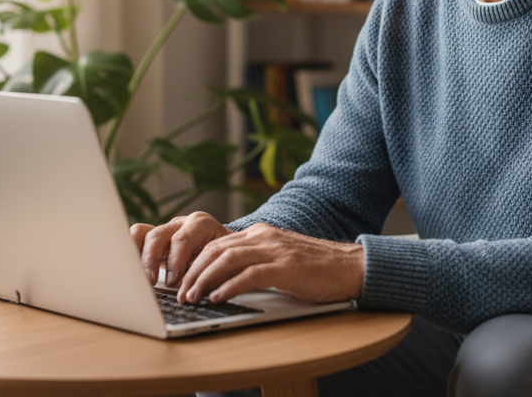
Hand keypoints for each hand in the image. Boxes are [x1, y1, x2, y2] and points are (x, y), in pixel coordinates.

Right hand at [130, 211, 231, 287]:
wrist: (227, 248)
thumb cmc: (225, 257)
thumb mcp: (224, 262)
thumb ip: (212, 273)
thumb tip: (197, 293)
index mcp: (201, 224)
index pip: (182, 239)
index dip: (175, 261)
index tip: (173, 281)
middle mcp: (181, 223)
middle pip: (158, 235)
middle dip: (152, 260)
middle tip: (152, 282)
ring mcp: (166, 228)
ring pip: (142, 233)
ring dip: (137, 256)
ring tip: (138, 276)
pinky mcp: (153, 237)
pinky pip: (136, 237)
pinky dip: (131, 251)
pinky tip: (133, 270)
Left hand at [176, 222, 363, 304]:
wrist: (351, 266)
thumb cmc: (316, 268)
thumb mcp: (280, 257)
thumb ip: (256, 261)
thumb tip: (225, 279)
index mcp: (260, 233)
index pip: (218, 244)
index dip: (195, 262)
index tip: (182, 280)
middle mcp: (264, 237)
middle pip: (216, 250)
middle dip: (193, 272)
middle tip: (180, 293)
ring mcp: (275, 250)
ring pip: (227, 260)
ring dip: (204, 280)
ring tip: (193, 297)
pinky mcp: (286, 267)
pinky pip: (250, 275)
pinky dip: (230, 286)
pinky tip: (218, 297)